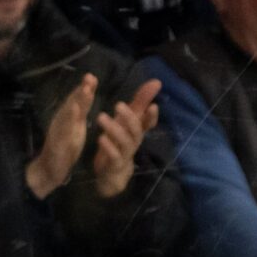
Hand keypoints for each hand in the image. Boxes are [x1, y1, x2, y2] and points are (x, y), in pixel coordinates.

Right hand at [27, 73, 97, 199]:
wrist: (50, 169)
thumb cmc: (64, 149)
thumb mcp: (75, 129)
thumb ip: (80, 114)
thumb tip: (85, 98)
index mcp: (69, 119)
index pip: (76, 101)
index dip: (84, 89)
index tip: (93, 76)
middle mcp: (62, 121)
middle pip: (72, 103)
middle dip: (81, 90)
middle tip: (91, 77)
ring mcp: (59, 131)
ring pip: (68, 114)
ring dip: (77, 101)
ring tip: (86, 90)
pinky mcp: (58, 143)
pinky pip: (64, 131)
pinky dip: (70, 121)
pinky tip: (75, 112)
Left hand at [91, 79, 159, 197]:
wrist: (113, 173)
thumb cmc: (121, 142)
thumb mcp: (129, 120)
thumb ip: (140, 102)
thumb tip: (156, 82)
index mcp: (136, 131)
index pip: (148, 122)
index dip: (151, 115)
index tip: (153, 105)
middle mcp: (134, 142)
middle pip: (136, 131)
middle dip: (129, 118)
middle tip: (118, 104)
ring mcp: (126, 154)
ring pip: (124, 142)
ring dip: (114, 129)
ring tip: (101, 117)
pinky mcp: (115, 165)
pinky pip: (114, 156)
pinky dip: (108, 147)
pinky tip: (101, 137)